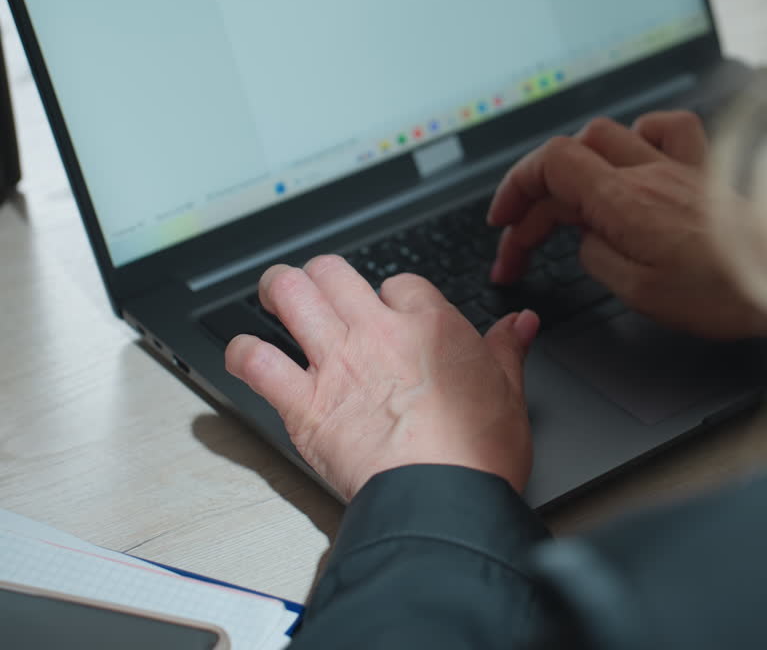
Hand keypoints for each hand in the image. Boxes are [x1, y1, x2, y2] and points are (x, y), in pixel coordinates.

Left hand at [224, 256, 539, 500]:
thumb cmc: (479, 453)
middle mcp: (376, 333)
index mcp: (430, 325)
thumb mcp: (510, 392)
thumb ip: (507, 349)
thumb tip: (520, 323)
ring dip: (277, 290)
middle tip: (320, 289)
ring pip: (290, 294)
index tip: (393, 312)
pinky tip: (246, 355)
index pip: (399, 282)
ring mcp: (335, 364)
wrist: (443, 497)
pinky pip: (256, 360)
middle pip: (333, 272)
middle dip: (323, 276)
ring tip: (274, 297)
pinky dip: (243, 353)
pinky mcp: (304, 405)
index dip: (393, 295)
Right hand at [487, 111, 766, 340]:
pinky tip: (637, 159)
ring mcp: (679, 167)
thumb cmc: (724, 294)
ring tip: (571, 199)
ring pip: (611, 134)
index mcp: (624, 201)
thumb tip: (583, 239)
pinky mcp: (706, 173)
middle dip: (537, 196)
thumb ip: (596, 257)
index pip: (551, 165)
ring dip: (578, 163)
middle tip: (525, 241)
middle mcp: (649, 172)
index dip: (516, 189)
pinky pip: (668, 129)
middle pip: (571, 156)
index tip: (504, 227)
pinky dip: (641, 137)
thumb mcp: (639, 292)